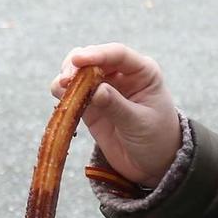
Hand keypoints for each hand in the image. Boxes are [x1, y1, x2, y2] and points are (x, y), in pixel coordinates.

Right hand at [54, 44, 182, 187]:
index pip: (118, 54)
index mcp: (142, 72)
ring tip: (61, 88)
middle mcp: (122, 74)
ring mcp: (104, 88)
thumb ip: (117, 106)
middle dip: (77, 65)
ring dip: (67, 77)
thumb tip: (96, 91)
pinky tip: (61, 98)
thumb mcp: (139, 123)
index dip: (97, 54)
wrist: (152, 163)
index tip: (78, 61)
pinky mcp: (91, 105)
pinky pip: (72, 93)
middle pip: (94, 58)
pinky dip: (63, 93)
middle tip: (65, 80)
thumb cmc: (156, 138)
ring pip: (79, 72)